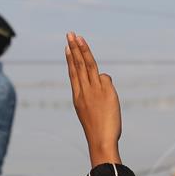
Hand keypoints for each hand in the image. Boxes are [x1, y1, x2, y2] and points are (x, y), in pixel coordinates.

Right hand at [65, 33, 120, 166]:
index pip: (74, 73)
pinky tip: (106, 98)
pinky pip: (106, 80)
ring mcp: (94, 91)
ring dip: (83, 50)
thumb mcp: (93, 110)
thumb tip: (105, 77)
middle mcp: (84, 91)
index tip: (67, 47)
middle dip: (74, 48)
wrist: (101, 141)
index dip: (71, 59)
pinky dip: (107, 84)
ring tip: (78, 37)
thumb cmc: (98, 130)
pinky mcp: (105, 92)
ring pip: (89, 66)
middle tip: (70, 34)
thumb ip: (98, 91)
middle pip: (79, 65)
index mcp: (78, 97)